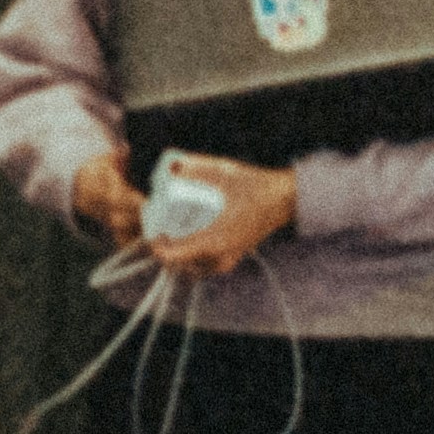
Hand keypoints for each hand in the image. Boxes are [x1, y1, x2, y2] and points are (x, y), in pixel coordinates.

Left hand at [76, 148, 295, 279]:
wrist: (283, 199)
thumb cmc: (255, 187)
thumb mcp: (223, 171)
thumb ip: (195, 167)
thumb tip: (171, 165)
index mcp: (213, 241)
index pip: (171, 256)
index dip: (154, 245)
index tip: (149, 228)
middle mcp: (218, 257)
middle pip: (177, 265)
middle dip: (163, 249)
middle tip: (156, 228)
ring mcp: (226, 260)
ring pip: (189, 267)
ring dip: (176, 254)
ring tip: (169, 232)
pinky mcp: (231, 258)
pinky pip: (202, 265)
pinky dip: (190, 255)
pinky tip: (187, 235)